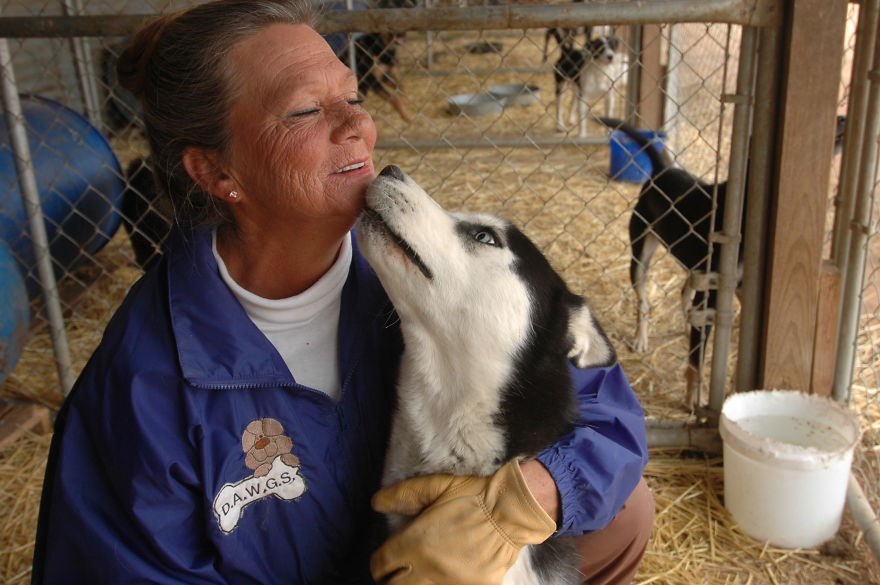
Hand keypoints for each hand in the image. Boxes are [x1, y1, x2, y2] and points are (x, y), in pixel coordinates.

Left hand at [370, 461, 556, 584]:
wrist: (510, 512)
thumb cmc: (473, 497)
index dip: (379, 564)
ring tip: (422, 576)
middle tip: (399, 574)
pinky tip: (446, 577)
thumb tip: (376, 502)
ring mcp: (449, 582)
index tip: (384, 562)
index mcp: (414, 542)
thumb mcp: (436, 486)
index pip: (381, 565)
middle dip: (392, 581)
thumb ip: (403, 495)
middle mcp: (428, 567)